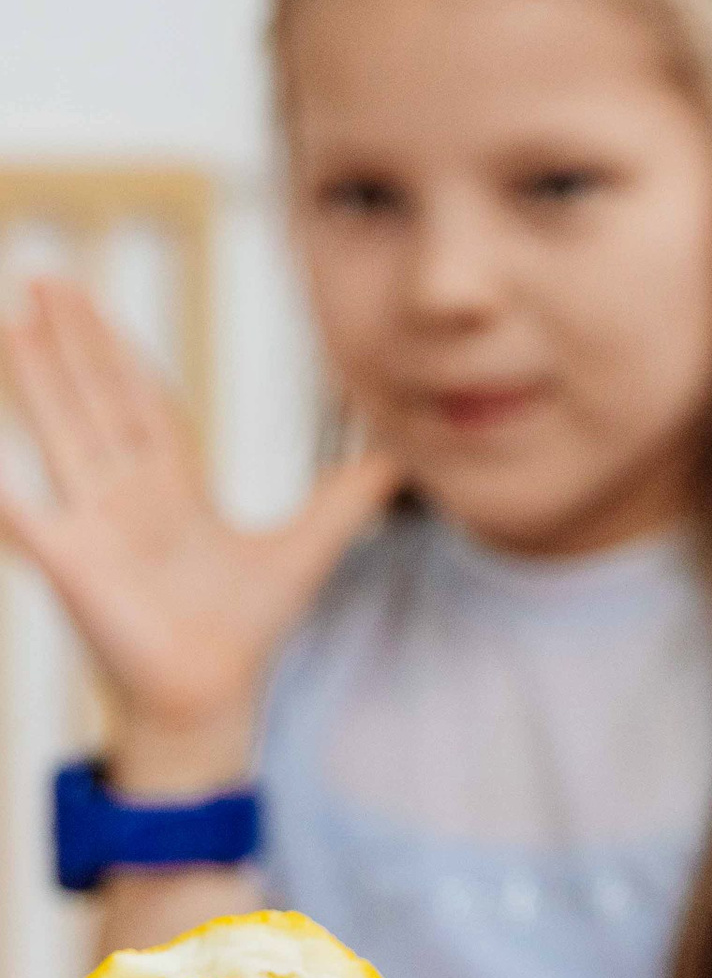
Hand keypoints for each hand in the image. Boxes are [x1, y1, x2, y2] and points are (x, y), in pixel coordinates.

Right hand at [0, 278, 395, 761]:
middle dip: (71, 342)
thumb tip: (406, 454)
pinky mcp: (76, 567)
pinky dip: (8, 502)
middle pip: (95, 399)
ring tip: (12, 325)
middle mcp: (126, 497)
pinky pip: (33, 526)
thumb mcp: (308, 548)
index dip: (119, 351)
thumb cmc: (245, 628)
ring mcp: (95, 527)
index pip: (140, 401)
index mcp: (173, 488)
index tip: (93, 301)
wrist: (213, 698)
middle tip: (43, 279)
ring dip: (37, 382)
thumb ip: (351, 497)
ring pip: (63, 436)